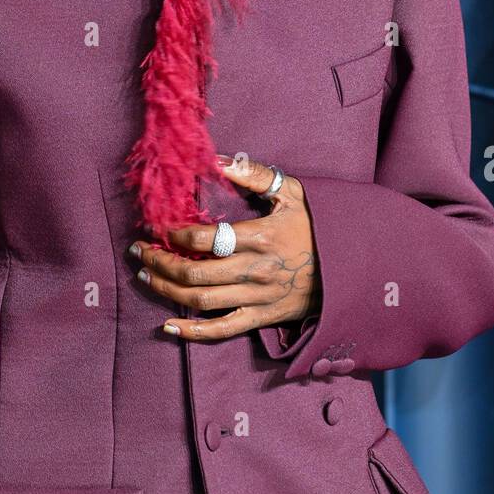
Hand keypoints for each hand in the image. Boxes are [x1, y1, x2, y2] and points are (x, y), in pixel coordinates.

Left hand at [128, 153, 321, 341]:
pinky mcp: (263, 318)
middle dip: (160, 262)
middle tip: (139, 251)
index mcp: (261, 237)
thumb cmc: (321, 225)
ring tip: (146, 275)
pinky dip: (192, 332)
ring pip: (201, 301)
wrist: (354, 267)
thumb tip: (218, 161)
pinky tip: (168, 326)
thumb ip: (255, 176)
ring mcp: (258, 298)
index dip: (175, 235)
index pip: (206, 240)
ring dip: (166, 290)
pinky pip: (222, 329)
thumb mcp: (294, 193)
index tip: (159, 228)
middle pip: (194, 273)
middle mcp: (256, 271)